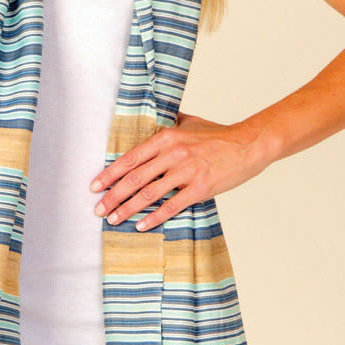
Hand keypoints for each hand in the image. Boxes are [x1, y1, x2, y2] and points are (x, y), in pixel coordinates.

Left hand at [89, 110, 274, 231]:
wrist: (249, 144)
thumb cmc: (218, 135)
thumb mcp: (189, 122)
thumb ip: (167, 123)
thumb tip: (148, 120)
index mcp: (166, 137)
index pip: (130, 158)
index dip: (109, 174)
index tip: (95, 186)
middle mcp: (173, 153)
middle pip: (134, 178)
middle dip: (112, 195)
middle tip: (98, 208)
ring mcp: (187, 171)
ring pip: (149, 193)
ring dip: (128, 208)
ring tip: (114, 219)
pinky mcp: (200, 188)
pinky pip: (171, 205)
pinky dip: (154, 217)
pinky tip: (141, 225)